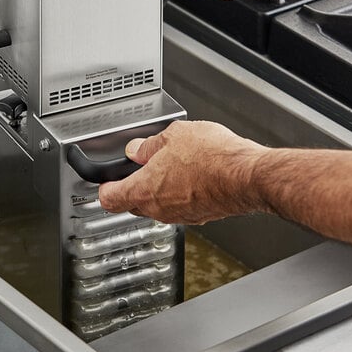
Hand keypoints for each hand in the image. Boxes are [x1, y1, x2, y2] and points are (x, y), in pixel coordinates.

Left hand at [99, 121, 264, 223]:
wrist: (247, 175)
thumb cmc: (213, 158)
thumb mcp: (173, 136)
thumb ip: (149, 145)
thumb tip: (137, 149)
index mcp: (144, 190)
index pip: (109, 199)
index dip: (104, 189)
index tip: (105, 181)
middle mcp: (159, 208)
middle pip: (132, 204)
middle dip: (132, 187)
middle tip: (138, 168)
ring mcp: (180, 214)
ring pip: (158, 205)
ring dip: (158, 188)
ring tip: (170, 164)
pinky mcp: (200, 215)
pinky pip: (180, 205)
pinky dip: (179, 193)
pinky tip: (191, 174)